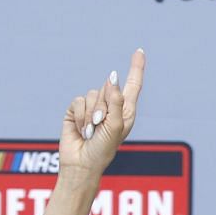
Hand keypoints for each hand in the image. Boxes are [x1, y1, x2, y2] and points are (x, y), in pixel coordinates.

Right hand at [59, 49, 145, 178]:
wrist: (82, 164)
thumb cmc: (104, 149)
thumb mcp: (115, 126)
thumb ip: (115, 100)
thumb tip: (112, 78)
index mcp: (126, 111)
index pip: (132, 85)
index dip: (136, 68)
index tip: (139, 51)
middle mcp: (111, 107)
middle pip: (108, 88)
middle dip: (104, 107)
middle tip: (101, 126)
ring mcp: (93, 108)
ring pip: (92, 94)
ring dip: (91, 115)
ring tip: (92, 131)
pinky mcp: (76, 110)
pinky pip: (78, 101)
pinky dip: (80, 116)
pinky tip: (81, 130)